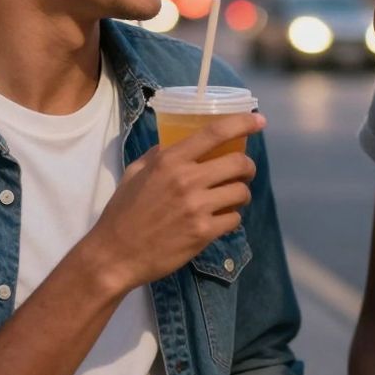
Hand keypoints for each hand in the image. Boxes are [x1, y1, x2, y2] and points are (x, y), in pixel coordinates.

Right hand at [83, 113, 262, 291]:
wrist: (116, 255)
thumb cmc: (122, 212)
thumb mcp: (135, 172)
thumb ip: (158, 154)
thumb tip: (178, 141)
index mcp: (170, 160)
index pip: (215, 133)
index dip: (243, 123)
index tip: (259, 120)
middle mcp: (187, 180)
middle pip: (238, 164)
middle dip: (248, 167)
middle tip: (243, 171)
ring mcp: (197, 208)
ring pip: (241, 193)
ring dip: (241, 194)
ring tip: (231, 197)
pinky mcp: (203, 233)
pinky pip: (234, 219)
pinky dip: (232, 218)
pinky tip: (220, 219)